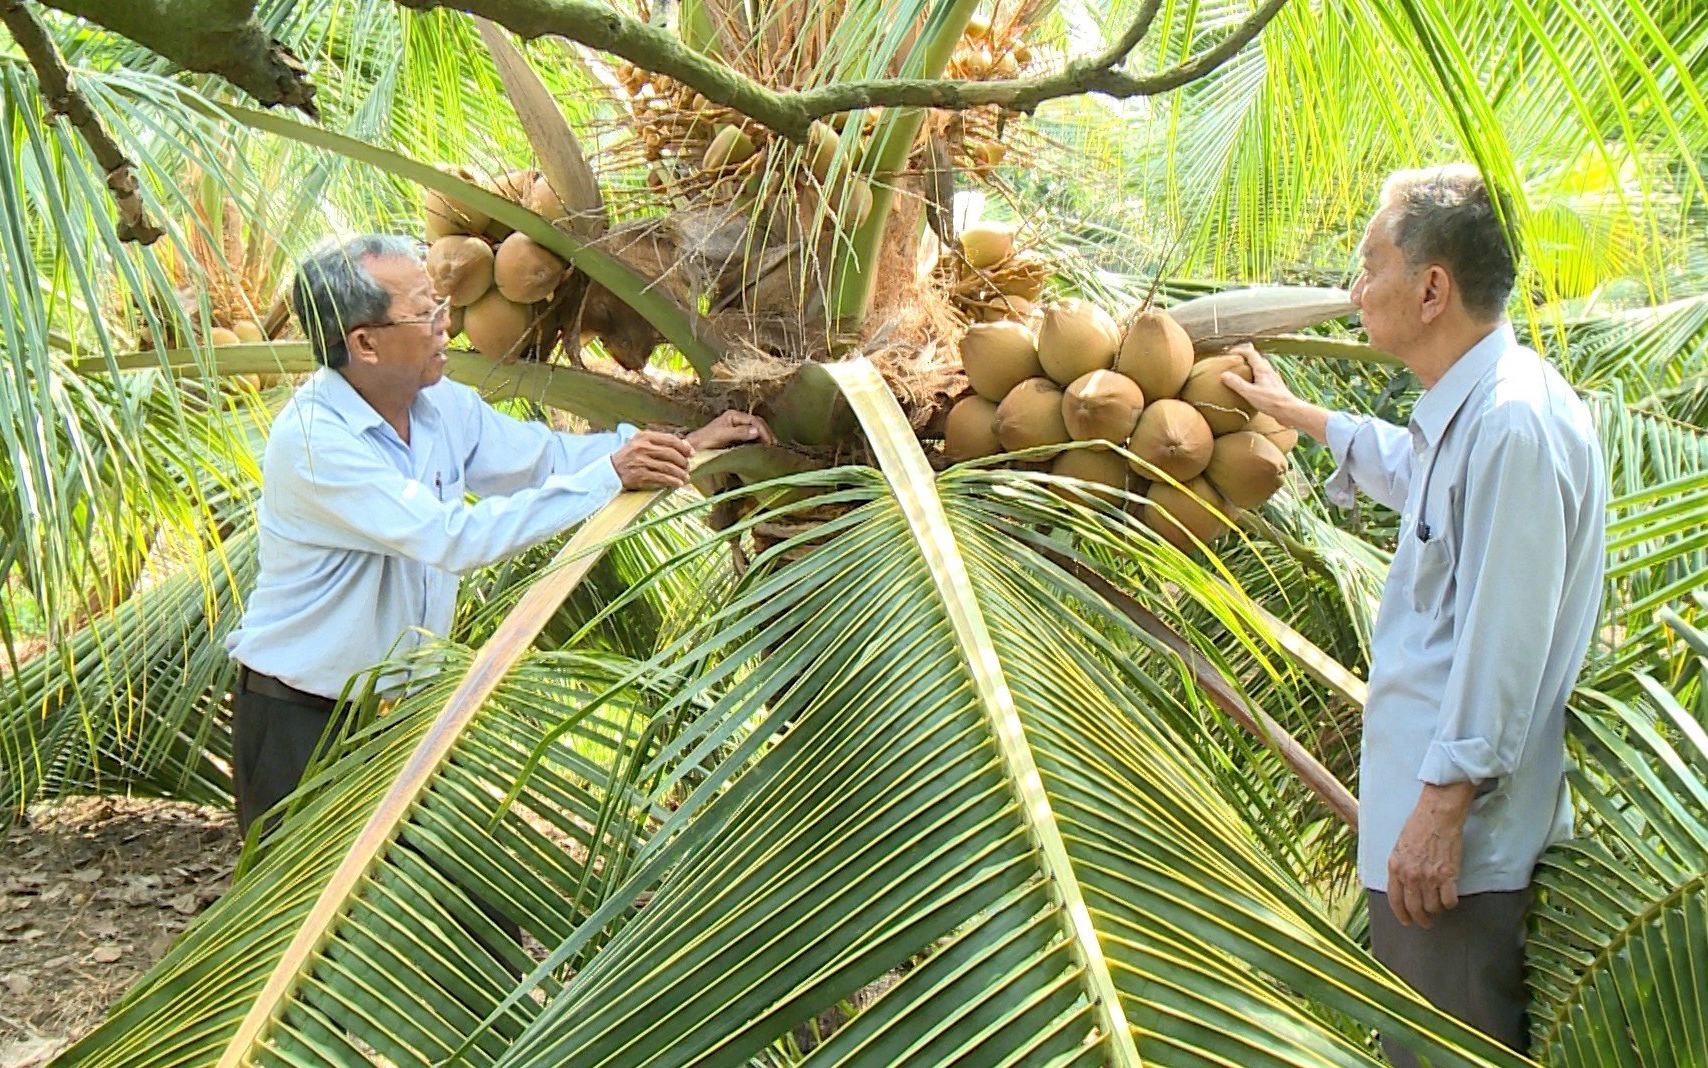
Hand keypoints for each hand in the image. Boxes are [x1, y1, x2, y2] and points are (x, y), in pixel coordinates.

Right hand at [611, 430, 694, 489]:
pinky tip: (678, 484)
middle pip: (671, 454)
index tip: (691, 454)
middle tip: (688, 467)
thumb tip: (684, 445)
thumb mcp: (640, 443)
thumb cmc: (629, 456)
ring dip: (680, 473)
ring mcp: (641, 462)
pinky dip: (672, 481)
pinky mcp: (640, 475)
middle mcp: (642, 447)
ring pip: (668, 467)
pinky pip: (662, 478)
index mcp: (644, 436)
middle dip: (683, 462)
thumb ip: (659, 442)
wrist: (610, 470)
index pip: (670, 439)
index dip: (684, 447)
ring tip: (686, 477)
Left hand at [685, 410, 775, 451]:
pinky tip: (762, 448)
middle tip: (774, 445)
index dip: (763, 431)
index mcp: (733, 415)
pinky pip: (751, 436)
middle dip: (766, 433)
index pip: (753, 420)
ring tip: (771, 447)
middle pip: (756, 423)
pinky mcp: (735, 436)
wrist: (694, 448)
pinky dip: (758, 441)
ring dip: (764, 437)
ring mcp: (736, 427)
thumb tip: (757, 431)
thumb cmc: (706, 440)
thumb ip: (739, 432)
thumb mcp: (723, 435)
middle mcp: (736, 419)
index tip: (769, 442)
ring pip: (755, 429)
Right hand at [1219, 343, 1330, 443]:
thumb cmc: (1271, 401)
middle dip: (1246, 358)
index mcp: (1262, 369)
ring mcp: (1273, 378)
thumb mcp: (1250, 393)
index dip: (1240, 351)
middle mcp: (1269, 371)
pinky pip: (1264, 377)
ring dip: (1252, 368)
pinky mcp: (1275, 387)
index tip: (1230, 354)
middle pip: (1257, 359)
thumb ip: (1237, 383)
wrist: (1289, 410)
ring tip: (1243, 374)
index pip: (1250, 353)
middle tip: (1235, 363)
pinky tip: (1253, 387)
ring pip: (1261, 368)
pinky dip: (1256, 377)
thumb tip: (1224, 374)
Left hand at [1386, 782, 1477, 927]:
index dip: (1401, 914)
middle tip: (1425, 922)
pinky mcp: (1448, 876)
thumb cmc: (1418, 826)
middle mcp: (1411, 876)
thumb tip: (1402, 885)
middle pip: (1414, 908)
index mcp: (1395, 868)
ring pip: (1433, 907)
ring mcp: (1429, 877)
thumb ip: (1399, 868)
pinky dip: (1450, 903)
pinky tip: (1450, 898)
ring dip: (1436, 910)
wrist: (1437, 816)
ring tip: (1438, 905)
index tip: (1407, 921)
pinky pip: (1449, 901)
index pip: (1395, 900)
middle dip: (1420, 919)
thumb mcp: (1399, 847)